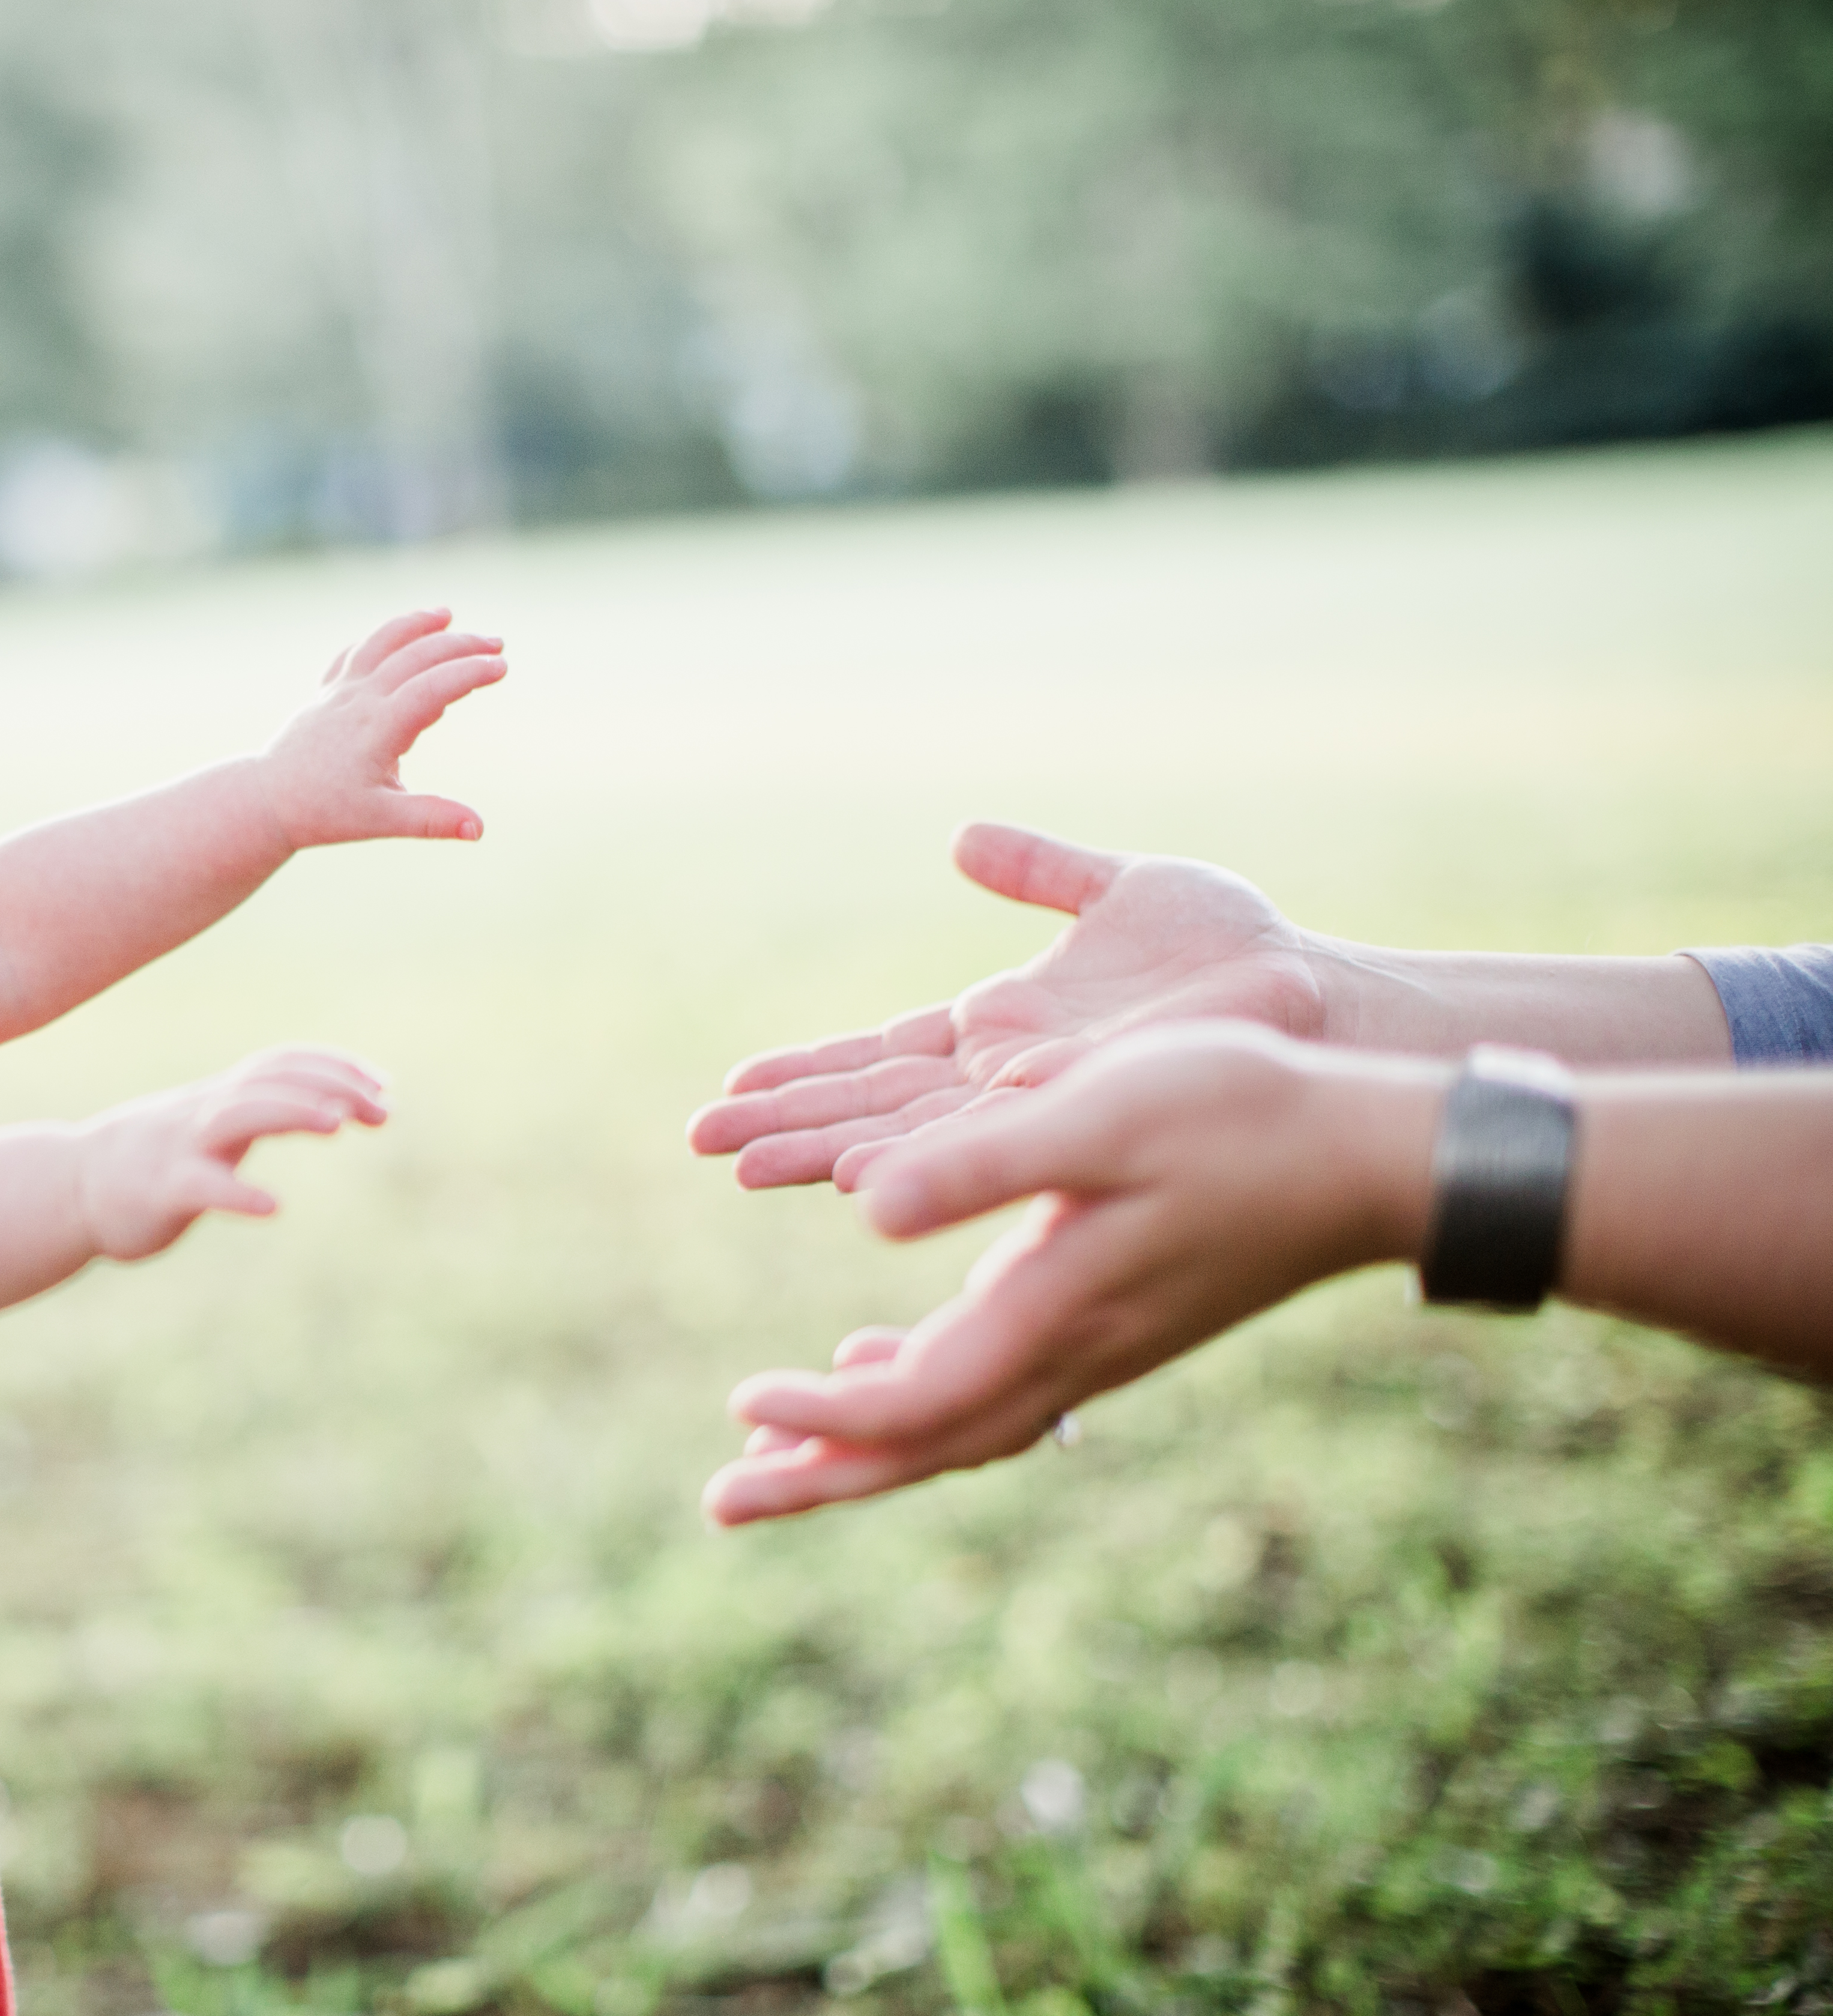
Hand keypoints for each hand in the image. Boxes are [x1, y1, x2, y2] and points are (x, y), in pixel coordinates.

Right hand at [75, 1046, 389, 1259]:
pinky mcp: (163, 1191)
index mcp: (221, 1097)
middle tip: (383, 1110)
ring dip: (291, 1112)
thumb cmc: (157, 1157)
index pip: (282, 1064)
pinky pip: (202, 1188)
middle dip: (330, 1087)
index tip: (384, 1084)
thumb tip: (331, 1102)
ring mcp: (182, 1147)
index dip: (335, 1065)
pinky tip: (271, 1207)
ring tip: (336, 1124)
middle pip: (270, 1081)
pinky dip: (237, 1194)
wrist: (75, 1186)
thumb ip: (263, 1108)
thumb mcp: (213, 1122)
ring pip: (239, 1116)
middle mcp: (205, 1111)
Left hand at [257, 609, 506, 850]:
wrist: (265, 800)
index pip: (432, 687)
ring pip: (381, 643)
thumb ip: (432, 820)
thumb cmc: (324, 812)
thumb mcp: (381, 821)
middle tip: (497, 645)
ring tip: (447, 614)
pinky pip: (355, 654)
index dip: (468, 674)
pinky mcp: (326, 693)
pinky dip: (382, 639)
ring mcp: (339, 692)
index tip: (501, 667)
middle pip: (415, 656)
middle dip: (459, 645)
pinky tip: (398, 637)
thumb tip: (479, 829)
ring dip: (416, 625)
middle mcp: (359, 700)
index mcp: (377, 728)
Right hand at [684, 823, 1333, 1189]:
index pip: (877, 1058)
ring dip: (823, 1151)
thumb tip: (963, 838)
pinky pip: (977, 1149)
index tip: (733, 1087)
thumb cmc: (1233, 948)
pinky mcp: (1073, 1120)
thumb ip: (1042, 871)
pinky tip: (856, 1177)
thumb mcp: (1125, 890)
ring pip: (906, 1138)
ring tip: (745, 1165)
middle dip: (784, 1123)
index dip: (805, 1073)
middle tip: (700, 1139)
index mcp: (1000, 1030)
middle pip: (869, 1107)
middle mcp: (1003, 1082)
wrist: (1315, 997)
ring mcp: (1034, 1108)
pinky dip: (915, 1162)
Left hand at [700, 1025, 1444, 1525]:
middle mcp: (1070, 1352)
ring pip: (958, 1427)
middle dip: (821, 1477)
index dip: (823, 1417)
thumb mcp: (1098, 1116)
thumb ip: (982, 1164)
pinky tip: (876, 1358)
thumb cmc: (1239, 1118)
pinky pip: (997, 1389)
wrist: (1371, 1156)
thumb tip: (862, 1206)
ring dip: (865, 1444)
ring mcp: (1097, 1347)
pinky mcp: (1115, 1322)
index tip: (742, 1408)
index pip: (914, 1402)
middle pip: (925, 1446)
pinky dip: (924, 1390)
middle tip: (721, 1504)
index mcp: (1052, 1311)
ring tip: (775, 1458)